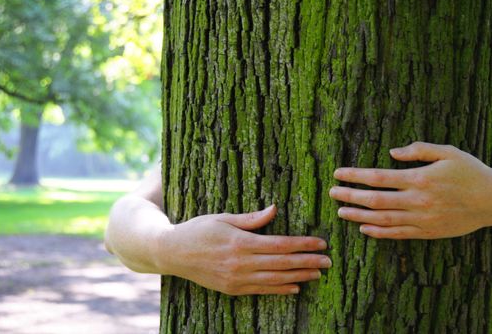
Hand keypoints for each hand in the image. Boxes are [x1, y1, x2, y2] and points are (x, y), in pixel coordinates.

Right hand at [157, 205, 330, 295]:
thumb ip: (251, 218)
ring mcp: (236, 278)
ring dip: (298, 276)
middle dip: (307, 262)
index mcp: (241, 242)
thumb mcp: (223, 218)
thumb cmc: (198, 230)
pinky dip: (280, 290)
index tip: (320, 243)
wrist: (172, 252)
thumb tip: (275, 209)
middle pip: (282, 263)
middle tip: (327, 261)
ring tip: (317, 274)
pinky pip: (261, 290)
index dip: (302, 244)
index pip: (280, 244)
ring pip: (275, 279)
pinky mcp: (232, 289)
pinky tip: (294, 288)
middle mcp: (241, 263)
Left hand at [329, 142, 491, 238]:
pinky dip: (379, 232)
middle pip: (374, 200)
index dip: (355, 176)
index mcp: (419, 178)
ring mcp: (421, 219)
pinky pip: (398, 234)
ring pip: (382, 219)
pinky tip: (364, 228)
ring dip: (358, 216)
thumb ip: (418, 150)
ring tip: (340, 211)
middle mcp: (417, 200)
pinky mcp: (428, 232)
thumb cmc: (471, 172)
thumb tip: (392, 152)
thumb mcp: (448, 152)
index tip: (338, 173)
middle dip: (350, 196)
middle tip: (332, 193)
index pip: (378, 177)